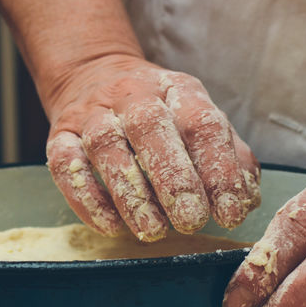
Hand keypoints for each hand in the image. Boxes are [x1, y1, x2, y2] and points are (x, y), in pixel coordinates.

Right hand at [44, 54, 260, 240]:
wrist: (94, 76)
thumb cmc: (161, 114)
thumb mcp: (199, 122)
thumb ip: (228, 157)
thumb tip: (246, 199)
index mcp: (178, 90)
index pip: (202, 124)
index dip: (219, 169)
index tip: (231, 212)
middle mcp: (134, 95)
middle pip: (151, 128)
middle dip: (174, 178)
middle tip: (191, 220)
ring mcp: (92, 113)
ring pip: (107, 146)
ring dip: (130, 192)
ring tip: (152, 230)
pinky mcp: (59, 134)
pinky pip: (66, 163)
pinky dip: (87, 197)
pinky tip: (111, 226)